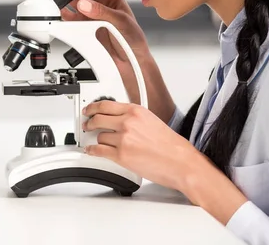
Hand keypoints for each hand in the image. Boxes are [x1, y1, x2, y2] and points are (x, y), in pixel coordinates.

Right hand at [46, 0, 174, 122]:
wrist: (130, 62)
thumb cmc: (133, 40)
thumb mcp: (121, 21)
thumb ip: (102, 12)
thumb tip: (85, 5)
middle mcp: (99, 5)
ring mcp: (89, 17)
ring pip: (73, 3)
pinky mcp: (82, 29)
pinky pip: (70, 19)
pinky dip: (63, 13)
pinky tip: (59, 8)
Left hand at [82, 100, 199, 190]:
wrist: (182, 163)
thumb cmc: (172, 145)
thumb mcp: (152, 120)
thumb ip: (134, 117)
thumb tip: (119, 118)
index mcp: (136, 111)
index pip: (106, 105)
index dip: (93, 107)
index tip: (89, 109)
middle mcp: (128, 122)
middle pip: (98, 118)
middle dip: (90, 122)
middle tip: (87, 124)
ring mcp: (123, 139)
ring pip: (99, 135)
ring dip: (97, 139)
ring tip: (97, 140)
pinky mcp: (121, 155)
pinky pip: (98, 150)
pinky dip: (92, 150)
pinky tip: (92, 150)